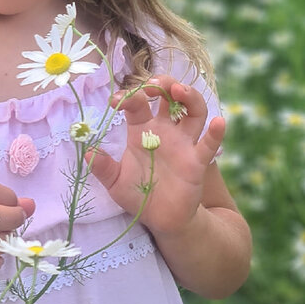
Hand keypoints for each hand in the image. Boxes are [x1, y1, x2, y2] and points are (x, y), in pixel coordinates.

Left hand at [86, 75, 224, 235]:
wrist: (161, 219)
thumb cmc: (138, 195)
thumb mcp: (115, 182)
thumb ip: (102, 167)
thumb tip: (86, 151)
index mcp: (142, 130)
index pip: (137, 104)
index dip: (128, 97)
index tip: (115, 101)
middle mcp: (166, 131)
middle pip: (170, 97)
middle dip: (163, 84)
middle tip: (153, 85)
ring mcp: (184, 143)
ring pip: (194, 111)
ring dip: (190, 97)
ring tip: (179, 91)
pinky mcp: (197, 161)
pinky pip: (210, 144)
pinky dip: (216, 132)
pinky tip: (218, 122)